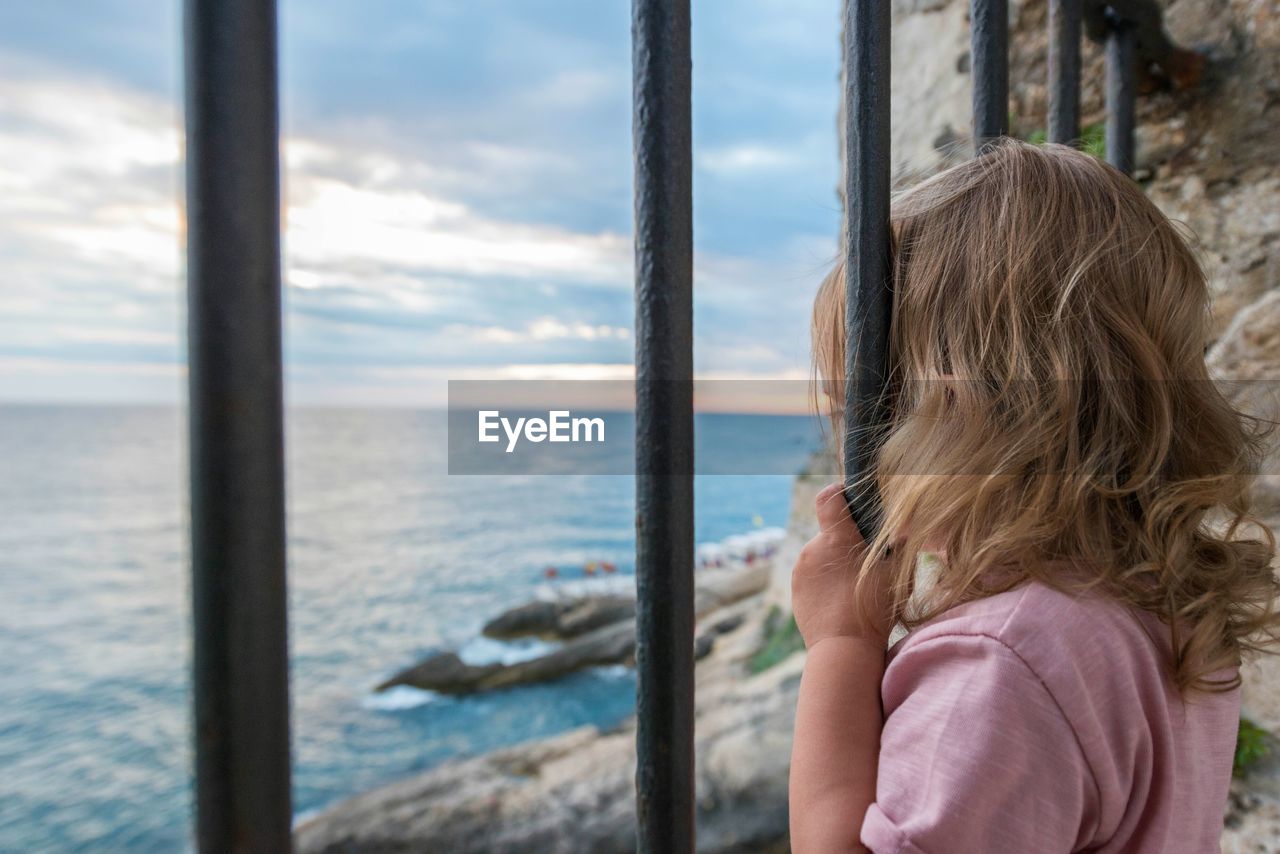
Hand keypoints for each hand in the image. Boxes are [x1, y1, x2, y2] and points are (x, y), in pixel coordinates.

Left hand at [791, 482, 894, 648]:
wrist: (844, 648)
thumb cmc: (875, 608)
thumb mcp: (899, 572)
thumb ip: (898, 544)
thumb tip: (901, 527)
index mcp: (836, 538)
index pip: (828, 498)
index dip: (839, 494)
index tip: (849, 499)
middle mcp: (812, 549)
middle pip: (830, 534)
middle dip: (846, 543)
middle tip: (867, 563)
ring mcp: (801, 570)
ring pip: (821, 557)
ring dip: (836, 565)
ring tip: (854, 589)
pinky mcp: (796, 590)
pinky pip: (813, 577)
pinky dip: (826, 583)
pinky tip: (841, 602)